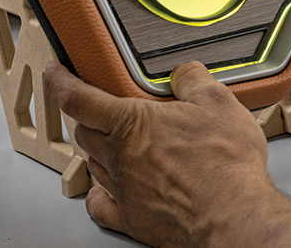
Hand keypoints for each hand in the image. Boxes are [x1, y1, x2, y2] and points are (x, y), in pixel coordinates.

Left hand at [44, 62, 290, 247]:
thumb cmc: (225, 164)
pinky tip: (109, 189)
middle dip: (86, 117)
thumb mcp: (218, 102)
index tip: (56, 71)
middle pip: (83, 132)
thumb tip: (184, 71)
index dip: (61, 81)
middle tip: (101, 108)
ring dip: (98, 150)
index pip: (79, 98)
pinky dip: (99, 193)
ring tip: (116, 143)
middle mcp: (120, 157)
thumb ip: (194, 79)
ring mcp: (123, 190)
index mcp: (132, 123)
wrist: (234, 216)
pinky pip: (100, 205)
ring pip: (92, 164)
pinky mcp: (132, 219)